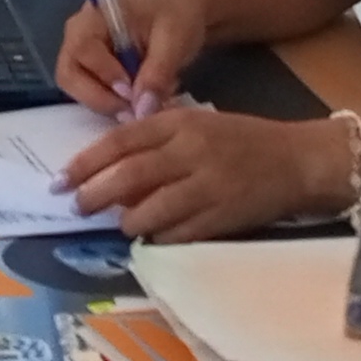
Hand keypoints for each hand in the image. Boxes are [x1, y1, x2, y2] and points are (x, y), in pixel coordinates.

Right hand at [54, 0, 207, 117]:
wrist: (184, 11)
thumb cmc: (178, 17)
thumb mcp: (174, 42)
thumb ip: (157, 74)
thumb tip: (142, 111)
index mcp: (96, 16)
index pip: (82, 48)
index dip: (103, 74)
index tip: (131, 92)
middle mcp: (79, 33)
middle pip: (69, 73)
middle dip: (98, 97)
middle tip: (132, 111)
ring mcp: (82, 53)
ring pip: (76, 88)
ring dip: (105, 103)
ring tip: (139, 107)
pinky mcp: (92, 70)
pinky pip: (90, 93)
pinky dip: (111, 104)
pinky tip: (137, 102)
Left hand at [57, 105, 354, 243]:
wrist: (298, 161)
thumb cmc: (243, 140)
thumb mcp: (198, 125)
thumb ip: (157, 140)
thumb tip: (112, 171)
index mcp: (181, 123)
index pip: (121, 141)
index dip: (86, 162)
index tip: (61, 179)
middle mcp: (191, 152)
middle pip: (127, 176)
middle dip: (94, 195)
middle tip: (77, 207)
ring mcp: (207, 187)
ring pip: (149, 210)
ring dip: (127, 221)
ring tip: (121, 223)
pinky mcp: (221, 217)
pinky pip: (176, 234)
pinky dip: (158, 237)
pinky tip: (154, 236)